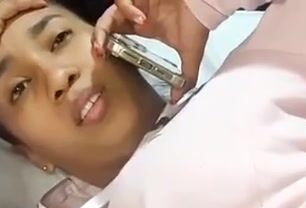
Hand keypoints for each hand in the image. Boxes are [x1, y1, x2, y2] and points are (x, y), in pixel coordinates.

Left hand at [92, 0, 209, 102]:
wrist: (206, 3)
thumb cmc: (197, 25)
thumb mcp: (190, 55)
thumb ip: (184, 78)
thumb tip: (177, 100)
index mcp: (144, 28)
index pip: (115, 35)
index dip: (105, 45)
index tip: (102, 58)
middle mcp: (136, 15)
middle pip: (107, 24)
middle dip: (99, 37)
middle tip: (99, 51)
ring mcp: (136, 2)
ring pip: (110, 12)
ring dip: (113, 24)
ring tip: (129, 34)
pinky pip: (122, 0)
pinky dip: (127, 8)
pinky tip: (141, 17)